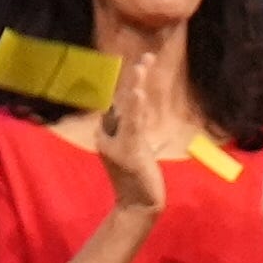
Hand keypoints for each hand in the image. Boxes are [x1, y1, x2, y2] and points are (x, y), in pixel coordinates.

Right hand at [96, 50, 188, 211]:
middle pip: (123, 98)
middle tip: (145, 57)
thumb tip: (150, 124)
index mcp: (115, 130)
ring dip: (135, 85)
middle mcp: (112, 132)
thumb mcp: (139, 151)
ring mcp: (118, 141)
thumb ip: (138, 135)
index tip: (143, 63)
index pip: (123, 102)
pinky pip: (132, 125)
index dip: (133, 82)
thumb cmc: (138, 178)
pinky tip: (138, 93)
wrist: (136, 205)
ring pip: (128, 108)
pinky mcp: (129, 150)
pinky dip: (135, 108)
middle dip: (134, 77)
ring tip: (141, 66)